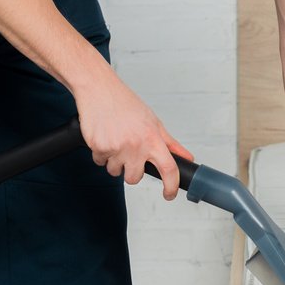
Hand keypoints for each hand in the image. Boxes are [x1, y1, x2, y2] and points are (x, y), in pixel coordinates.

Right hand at [77, 71, 192, 199]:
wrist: (99, 90)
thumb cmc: (125, 104)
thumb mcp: (153, 122)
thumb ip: (170, 143)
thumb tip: (186, 157)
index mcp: (153, 139)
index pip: (169, 169)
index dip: (171, 186)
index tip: (169, 194)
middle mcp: (136, 145)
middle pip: (134, 178)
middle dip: (131, 171)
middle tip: (129, 153)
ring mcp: (116, 148)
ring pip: (115, 171)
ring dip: (115, 161)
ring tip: (115, 140)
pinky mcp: (99, 147)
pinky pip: (100, 162)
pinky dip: (101, 153)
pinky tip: (104, 137)